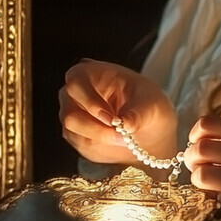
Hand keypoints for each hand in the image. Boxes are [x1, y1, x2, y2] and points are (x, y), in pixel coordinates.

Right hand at [58, 60, 176, 165]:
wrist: (148, 126)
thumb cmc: (147, 104)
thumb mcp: (151, 105)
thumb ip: (138, 115)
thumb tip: (124, 125)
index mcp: (93, 73)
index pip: (76, 81)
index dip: (90, 101)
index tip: (112, 119)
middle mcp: (76, 93)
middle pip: (69, 113)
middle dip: (97, 129)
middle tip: (122, 136)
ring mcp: (73, 114)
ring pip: (73, 133)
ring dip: (102, 139)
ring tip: (126, 138)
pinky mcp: (75, 134)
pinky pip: (81, 145)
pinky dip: (101, 147)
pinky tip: (119, 140)